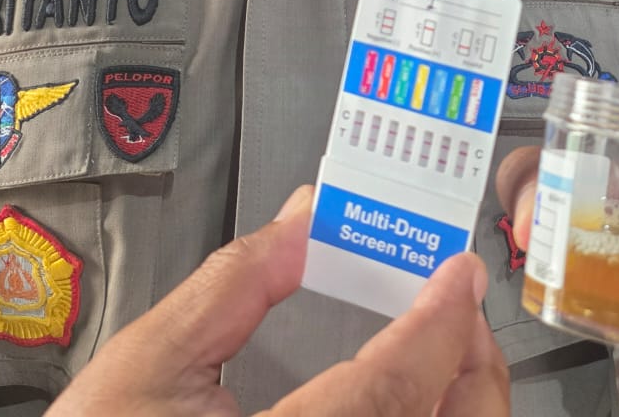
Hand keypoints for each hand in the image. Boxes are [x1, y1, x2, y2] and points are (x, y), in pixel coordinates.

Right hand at [48, 185, 508, 416]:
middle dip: (470, 361)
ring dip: (462, 398)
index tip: (457, 270)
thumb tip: (305, 218)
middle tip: (456, 299)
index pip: (395, 388)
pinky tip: (413, 396)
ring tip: (441, 343)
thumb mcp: (148, 365)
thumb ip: (233, 285)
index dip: (438, 323)